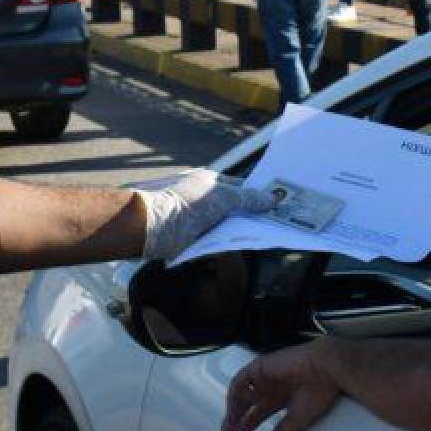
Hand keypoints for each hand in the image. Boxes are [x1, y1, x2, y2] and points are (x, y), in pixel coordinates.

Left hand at [136, 169, 273, 261]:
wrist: (153, 227)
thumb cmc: (186, 204)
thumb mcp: (223, 197)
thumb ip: (248, 198)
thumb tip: (272, 198)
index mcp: (209, 183)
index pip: (240, 187)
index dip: (258, 195)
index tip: (278, 204)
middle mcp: (203, 199)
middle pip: (234, 208)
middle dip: (252, 215)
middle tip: (276, 224)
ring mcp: (198, 219)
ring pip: (227, 226)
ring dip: (241, 232)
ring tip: (264, 237)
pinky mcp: (193, 239)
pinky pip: (217, 241)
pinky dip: (228, 244)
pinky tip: (241, 247)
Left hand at [222, 342, 341, 430]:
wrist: (324, 368)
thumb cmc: (318, 391)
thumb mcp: (298, 417)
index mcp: (282, 396)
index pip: (260, 411)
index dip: (250, 423)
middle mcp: (272, 386)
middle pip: (249, 402)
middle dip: (237, 416)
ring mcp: (266, 375)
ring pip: (243, 391)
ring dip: (234, 406)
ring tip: (229, 422)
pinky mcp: (261, 366)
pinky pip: (242, 378)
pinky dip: (235, 391)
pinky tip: (232, 404)